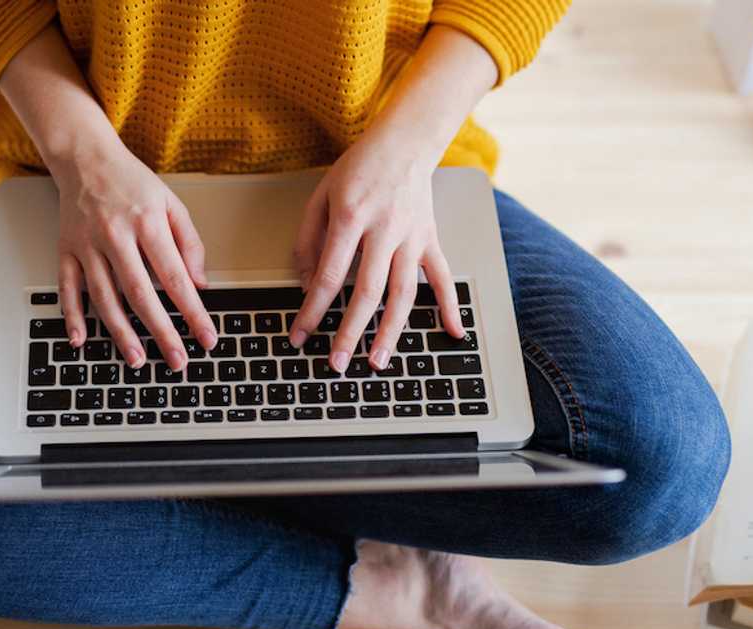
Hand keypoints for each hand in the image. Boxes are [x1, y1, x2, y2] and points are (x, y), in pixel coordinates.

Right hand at [50, 143, 215, 370]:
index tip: (206, 337)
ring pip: (104, 296)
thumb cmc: (132, 182)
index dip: (193, 311)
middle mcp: (115, 235)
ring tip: (137, 359)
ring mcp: (87, 244)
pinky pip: (67, 288)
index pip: (175, 277)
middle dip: (161, 331)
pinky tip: (80, 339)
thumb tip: (200, 284)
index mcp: (147, 223)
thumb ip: (190, 243)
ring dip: (120, 332)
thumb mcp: (171, 203)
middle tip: (176, 360)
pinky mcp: (66, 250)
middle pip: (140, 293)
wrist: (85, 158)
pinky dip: (72, 316)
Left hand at [289, 134, 465, 372]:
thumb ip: (309, 240)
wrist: (404, 141)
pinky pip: (442, 277)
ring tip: (378, 361)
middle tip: (337, 363)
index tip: (300, 334)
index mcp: (350, 216)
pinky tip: (451, 333)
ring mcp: (412, 236)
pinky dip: (450, 306)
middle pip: (368, 291)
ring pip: (404, 292)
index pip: (329, 274)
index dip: (312, 309)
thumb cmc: (359, 168)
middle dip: (350, 332)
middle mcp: (384, 229)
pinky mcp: (431, 239)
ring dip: (391, 331)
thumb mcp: (320, 196)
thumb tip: (307, 285)